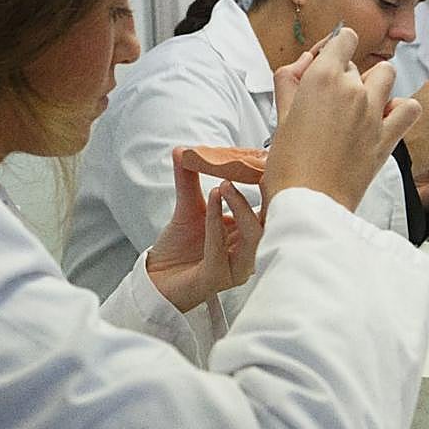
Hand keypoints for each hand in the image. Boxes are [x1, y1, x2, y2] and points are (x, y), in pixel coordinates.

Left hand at [148, 148, 263, 312]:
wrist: (156, 279)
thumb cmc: (180, 248)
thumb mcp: (188, 206)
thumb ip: (189, 178)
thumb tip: (183, 149)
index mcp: (250, 234)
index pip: (272, 208)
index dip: (271, 185)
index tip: (264, 159)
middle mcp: (250, 252)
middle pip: (273, 222)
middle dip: (265, 194)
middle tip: (249, 170)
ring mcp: (237, 268)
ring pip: (254, 237)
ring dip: (241, 208)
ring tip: (225, 185)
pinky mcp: (218, 278)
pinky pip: (222, 249)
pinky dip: (217, 221)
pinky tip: (212, 200)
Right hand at [265, 27, 421, 211]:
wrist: (309, 205)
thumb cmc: (288, 166)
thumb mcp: (280, 116)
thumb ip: (290, 81)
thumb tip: (305, 62)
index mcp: (322, 79)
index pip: (343, 38)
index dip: (336, 48)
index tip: (329, 62)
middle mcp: (352, 89)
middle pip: (358, 65)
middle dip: (346, 76)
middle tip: (330, 102)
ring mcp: (373, 112)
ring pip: (386, 75)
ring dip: (376, 84)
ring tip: (361, 104)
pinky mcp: (388, 137)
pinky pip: (409, 108)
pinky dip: (401, 109)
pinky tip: (385, 118)